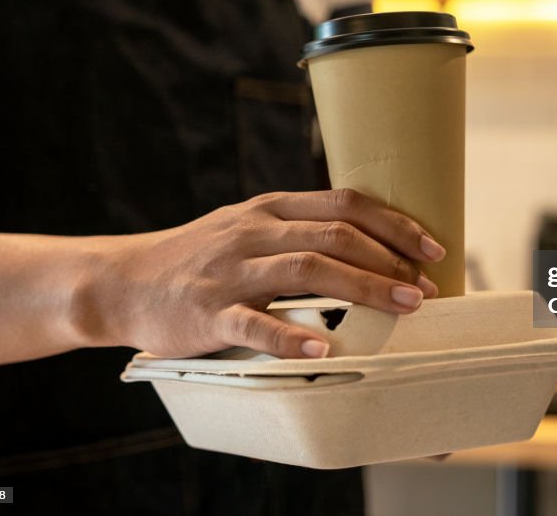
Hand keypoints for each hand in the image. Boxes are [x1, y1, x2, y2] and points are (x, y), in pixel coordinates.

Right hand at [74, 189, 445, 359]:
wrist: (123, 281)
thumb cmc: (200, 257)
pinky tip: (324, 352)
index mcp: (270, 208)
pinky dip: (292, 338)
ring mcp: (230, 271)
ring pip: (306, 270)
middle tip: (426, 287)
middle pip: (334, 235)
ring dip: (363, 288)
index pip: (344, 203)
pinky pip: (255, 324)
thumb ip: (299, 228)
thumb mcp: (248, 226)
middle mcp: (254, 232)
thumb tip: (372, 243)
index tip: (432, 247)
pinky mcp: (207, 313)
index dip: (394, 223)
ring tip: (403, 308)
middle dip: (389, 260)